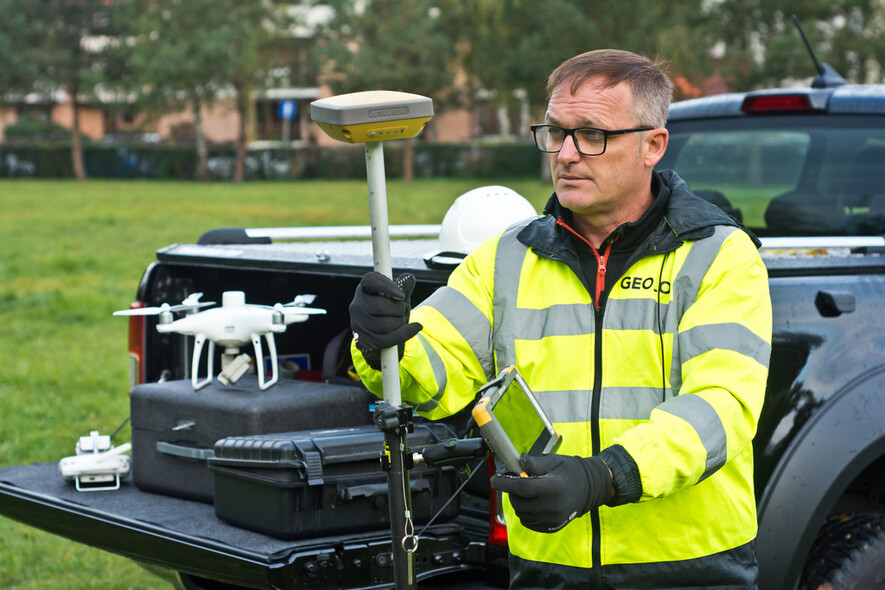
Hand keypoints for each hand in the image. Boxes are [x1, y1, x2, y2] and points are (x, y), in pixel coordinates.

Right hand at [350, 272, 422, 353]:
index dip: (386, 286)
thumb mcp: (396, 295)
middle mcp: (357, 305)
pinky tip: (414, 328)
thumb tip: (409, 278)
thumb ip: (403, 286)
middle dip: (399, 309)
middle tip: (402, 310)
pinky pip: (387, 339)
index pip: (370, 281)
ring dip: (401, 323)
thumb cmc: (389, 309)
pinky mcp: (363, 341)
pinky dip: (405, 334)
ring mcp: (357, 324)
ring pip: (385, 325)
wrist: (381, 332)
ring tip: (401, 320)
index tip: (401, 295)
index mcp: (364, 289)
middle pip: (381, 306)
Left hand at [490, 454, 612, 532]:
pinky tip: (530, 503)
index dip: (505, 484)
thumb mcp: (554, 461)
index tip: (494, 480)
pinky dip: (525, 514)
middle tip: (513, 483)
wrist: (591, 488)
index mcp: (552, 487)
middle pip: (519, 504)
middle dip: (511, 493)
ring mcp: (553, 519)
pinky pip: (530, 523)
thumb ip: (535, 462)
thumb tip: (519, 461)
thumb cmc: (571, 471)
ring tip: (524, 492)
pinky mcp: (553, 526)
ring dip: (518, 503)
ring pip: (522, 515)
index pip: (522, 488)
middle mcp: (552, 506)